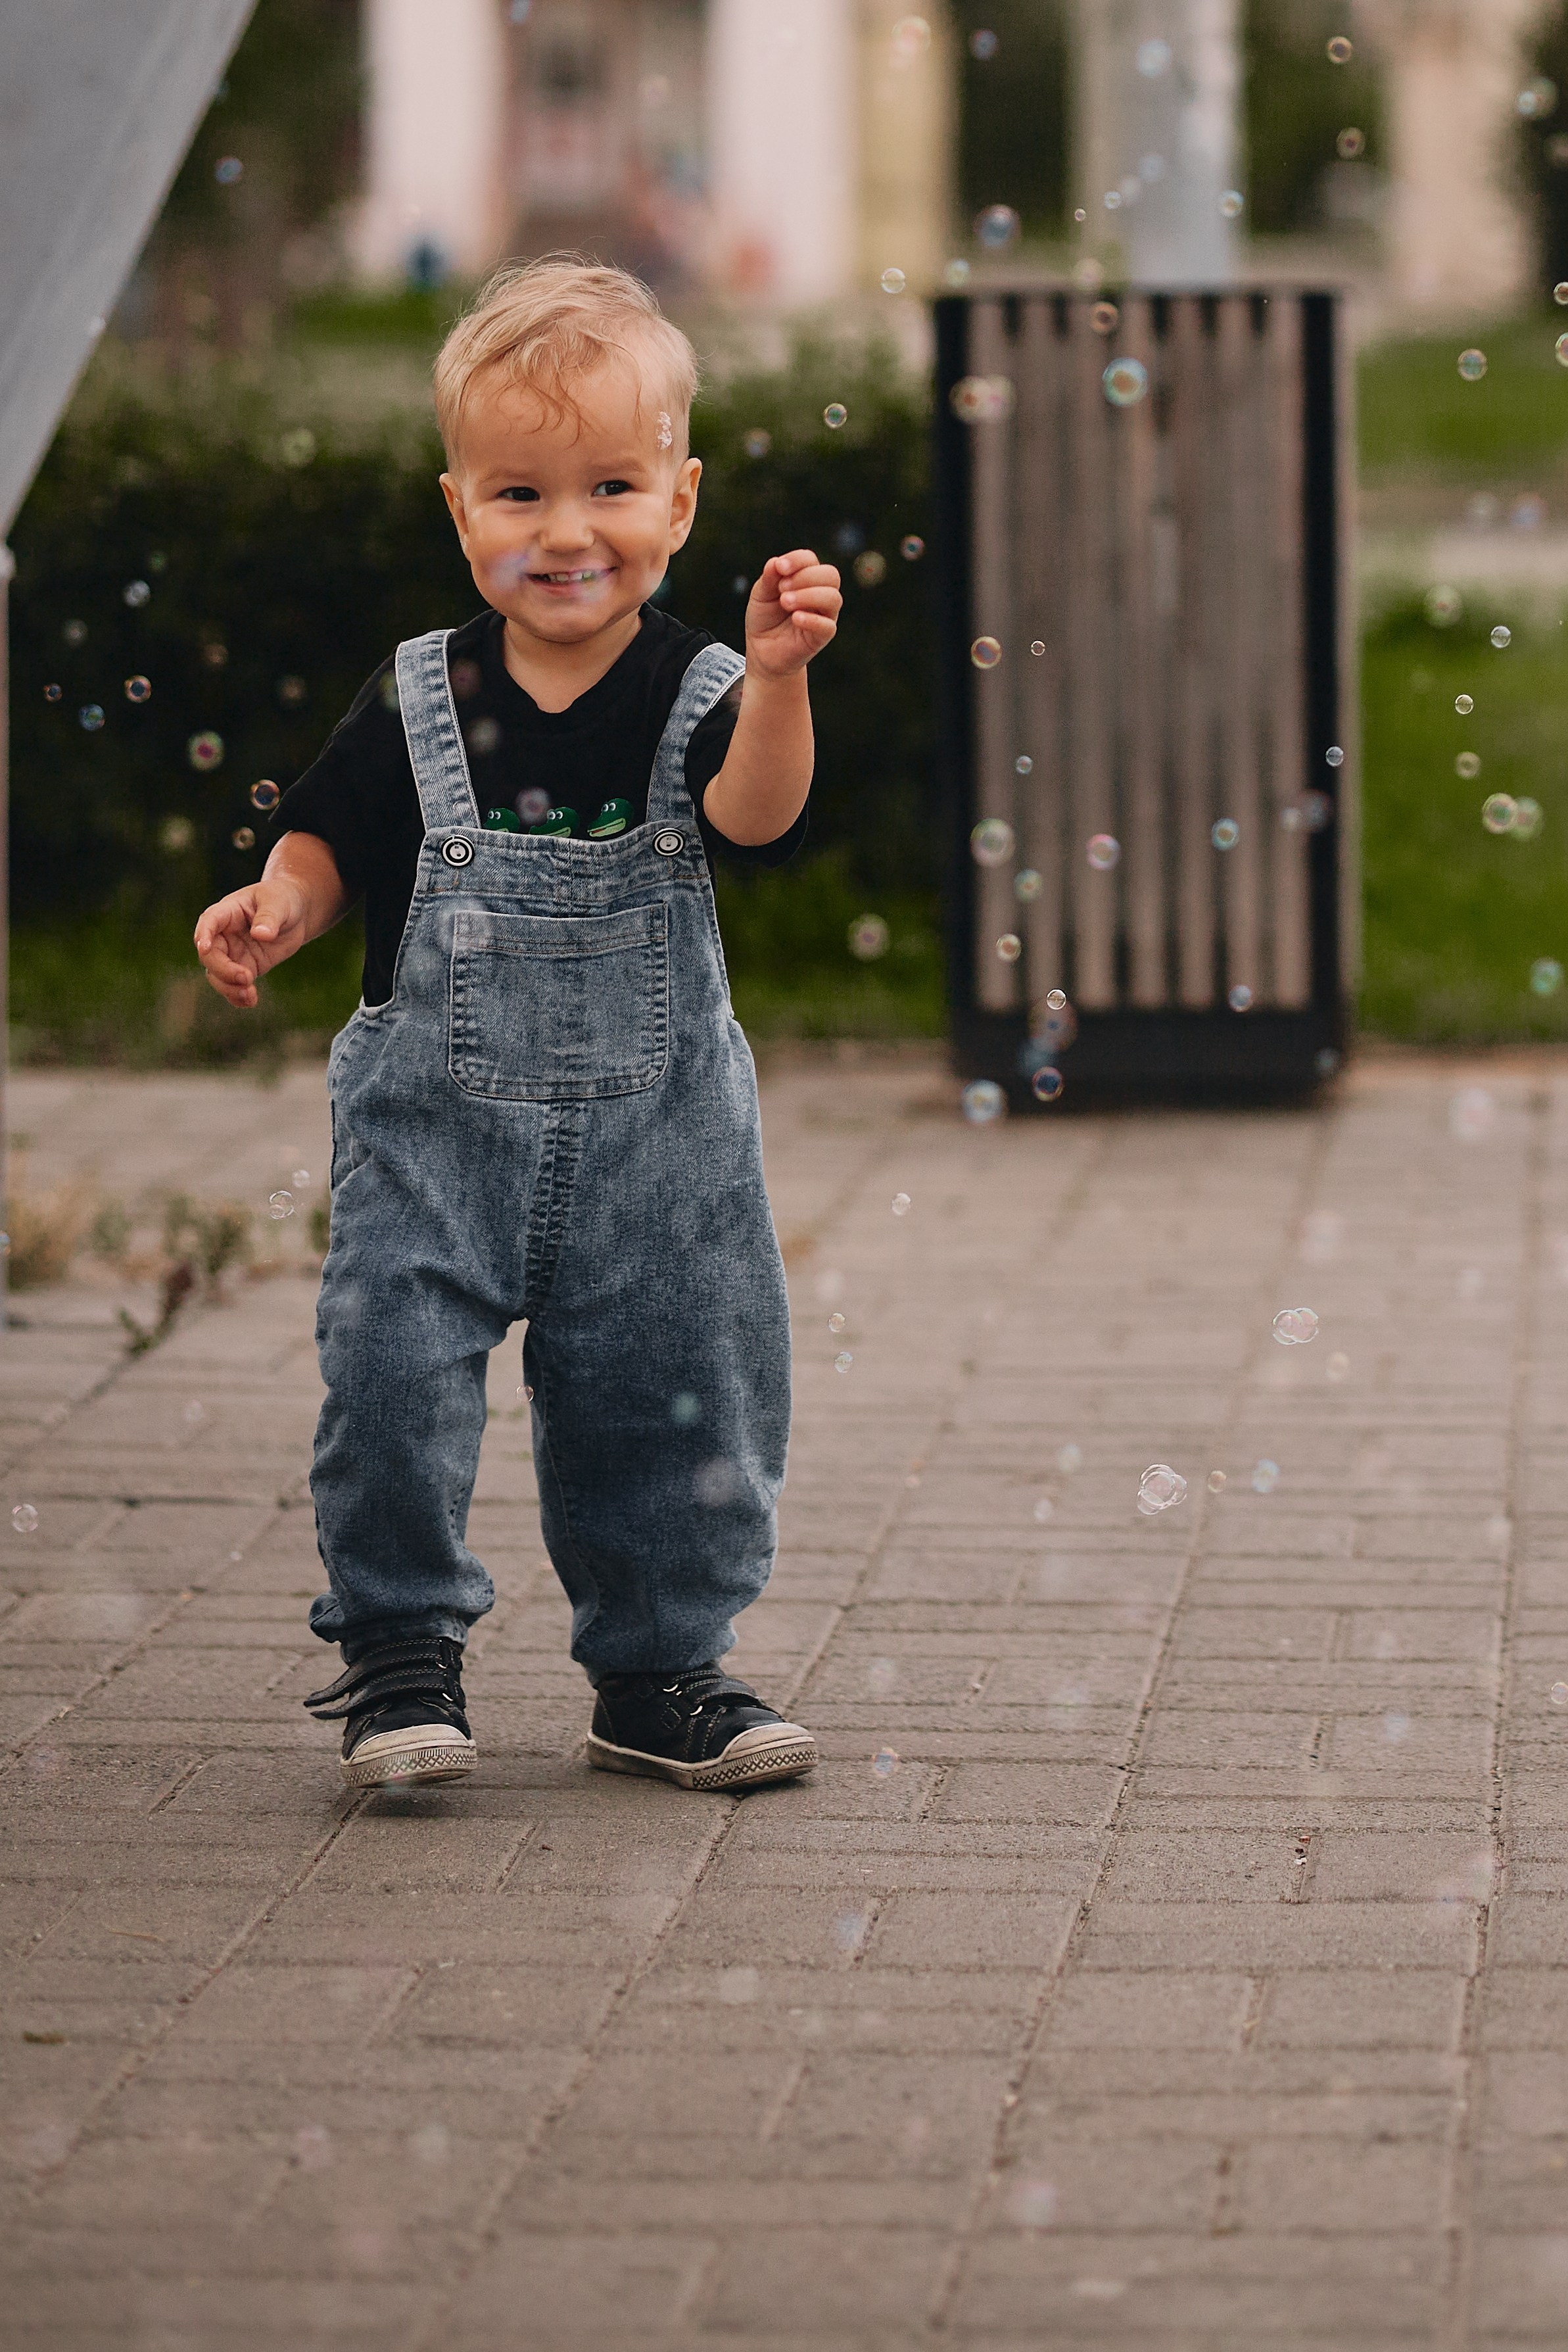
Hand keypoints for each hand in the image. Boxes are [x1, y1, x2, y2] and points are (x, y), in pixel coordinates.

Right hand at [194, 878, 310, 1008]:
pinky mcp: (245, 967)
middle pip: (210, 955)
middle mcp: (224, 934)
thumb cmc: (283, 899)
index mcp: (228, 911)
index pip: (209, 921)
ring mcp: (233, 953)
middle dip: (223, 970)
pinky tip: (251, 1001)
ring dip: (229, 988)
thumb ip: (269, 917)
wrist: (296, 913)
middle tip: (246, 978)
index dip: (203, 934)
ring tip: (250, 995)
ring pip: (218, 975)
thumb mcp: (279, 903)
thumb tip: (260, 934)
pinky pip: (234, 985)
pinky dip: (238, 997)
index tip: (205, 948)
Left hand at [745, 550, 841, 676]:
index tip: (779, 568)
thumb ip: (769, 578)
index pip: (810, 560)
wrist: (762, 651)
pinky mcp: (822, 637)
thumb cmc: (765, 619)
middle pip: (830, 574)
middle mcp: (820, 593)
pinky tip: (795, 619)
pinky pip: (828, 626)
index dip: (797, 560)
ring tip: (785, 602)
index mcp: (806, 578)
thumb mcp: (760, 595)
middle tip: (782, 589)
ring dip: (808, 595)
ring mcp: (824, 615)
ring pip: (833, 598)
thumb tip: (776, 562)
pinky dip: (812, 619)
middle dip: (806, 577)